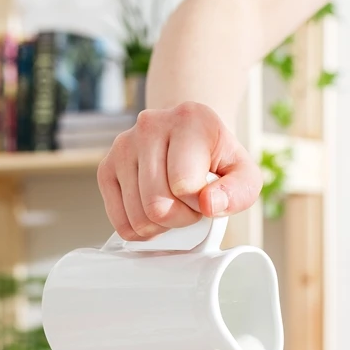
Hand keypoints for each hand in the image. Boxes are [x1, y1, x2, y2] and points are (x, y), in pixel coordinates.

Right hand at [97, 102, 261, 240]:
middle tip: (190, 204)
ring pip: (138, 218)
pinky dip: (141, 229)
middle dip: (180, 218)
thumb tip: (209, 204)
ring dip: (161, 225)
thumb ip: (240, 190)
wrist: (187, 136)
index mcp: (188, 119)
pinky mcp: (106, 168)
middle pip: (156, 206)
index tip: (207, 194)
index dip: (200, 204)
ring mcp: (123, 146)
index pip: (184, 185)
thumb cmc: (214, 157)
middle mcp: (149, 126)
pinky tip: (154, 211)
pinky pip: (120, 223)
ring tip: (173, 204)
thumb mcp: (244, 172)